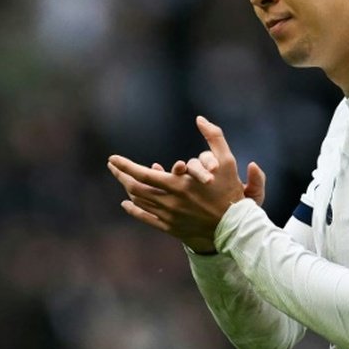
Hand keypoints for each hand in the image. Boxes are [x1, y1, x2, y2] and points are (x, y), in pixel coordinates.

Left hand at [107, 116, 251, 251]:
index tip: (113, 159)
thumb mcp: (227, 161)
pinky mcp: (171, 228)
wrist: (235, 228)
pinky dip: (134, 210)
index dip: (125, 166)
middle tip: (112, 166)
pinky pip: (146, 219)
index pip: (142, 175)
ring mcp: (169, 217)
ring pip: (140, 202)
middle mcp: (170, 203)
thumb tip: (200, 119)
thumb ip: (214, 137)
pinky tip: (126, 204)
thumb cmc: (231, 192)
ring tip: (123, 179)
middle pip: (136, 189)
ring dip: (128, 189)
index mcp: (178, 186)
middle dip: (121, 175)